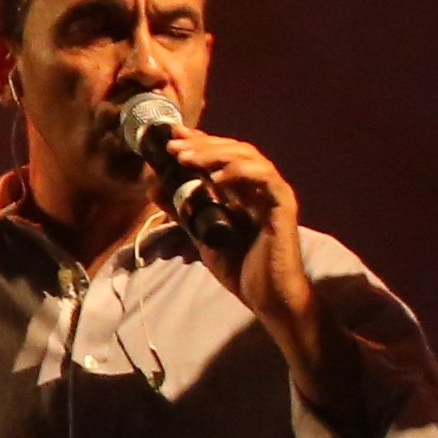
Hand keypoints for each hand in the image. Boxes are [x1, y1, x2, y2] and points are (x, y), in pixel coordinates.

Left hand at [154, 125, 316, 343]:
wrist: (268, 299)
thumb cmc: (242, 270)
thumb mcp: (201, 236)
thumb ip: (183, 211)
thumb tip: (154, 187)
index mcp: (244, 191)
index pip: (222, 156)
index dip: (199, 143)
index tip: (171, 137)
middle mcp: (260, 187)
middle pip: (234, 150)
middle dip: (202, 144)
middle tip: (172, 145)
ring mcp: (274, 194)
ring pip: (249, 158)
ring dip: (215, 154)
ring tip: (185, 158)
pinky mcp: (283, 207)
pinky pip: (265, 179)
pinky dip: (240, 173)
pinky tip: (217, 178)